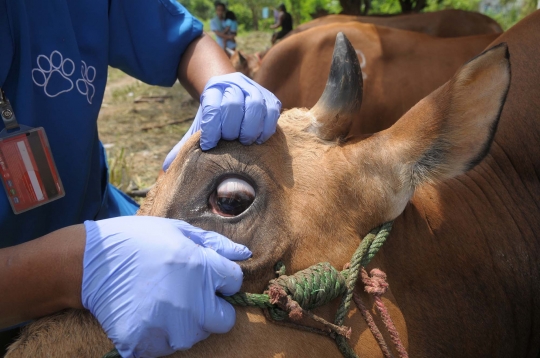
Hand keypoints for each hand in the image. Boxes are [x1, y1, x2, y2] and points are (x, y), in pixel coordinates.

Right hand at [82, 216, 250, 357]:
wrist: (88, 262)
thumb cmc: (136, 240)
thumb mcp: (177, 230)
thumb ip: (214, 244)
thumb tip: (244, 254)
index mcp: (200, 267)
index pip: (234, 282)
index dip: (222, 278)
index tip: (206, 275)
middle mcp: (191, 300)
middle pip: (224, 319)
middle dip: (212, 308)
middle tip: (189, 295)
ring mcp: (168, 325)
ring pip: (195, 336)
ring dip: (185, 323)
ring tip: (162, 302)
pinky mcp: (145, 343)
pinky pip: (166, 348)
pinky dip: (159, 336)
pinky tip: (147, 315)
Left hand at [163, 72, 280, 170]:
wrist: (231, 90)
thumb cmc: (215, 115)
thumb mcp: (199, 123)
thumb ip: (185, 143)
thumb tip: (166, 167)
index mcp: (213, 89)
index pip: (212, 108)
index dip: (211, 129)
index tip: (208, 144)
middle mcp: (234, 85)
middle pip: (233, 105)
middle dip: (230, 129)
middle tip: (228, 142)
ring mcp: (254, 89)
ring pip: (254, 107)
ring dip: (249, 129)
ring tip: (244, 142)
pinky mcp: (270, 98)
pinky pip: (272, 112)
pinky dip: (266, 128)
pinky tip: (258, 139)